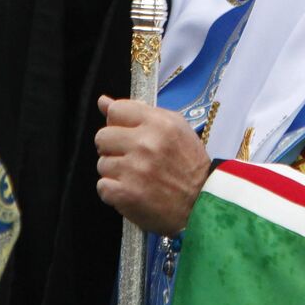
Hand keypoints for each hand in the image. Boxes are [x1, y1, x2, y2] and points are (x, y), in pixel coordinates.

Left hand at [96, 95, 210, 235]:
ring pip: (102, 163)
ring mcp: (134, 170)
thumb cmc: (189, 163)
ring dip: (116, 171)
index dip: (119, 123)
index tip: (129, 134)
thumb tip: (103, 102)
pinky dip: (114, 191)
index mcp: (159, 123)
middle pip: (102, 136)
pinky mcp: (126, 194)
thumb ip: (139, 112)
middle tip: (132, 158)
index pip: (115, 110)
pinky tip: (132, 191)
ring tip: (137, 177)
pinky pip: (102, 186)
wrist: (203, 202)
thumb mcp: (174, 128)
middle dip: (113, 148)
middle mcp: (146, 144)